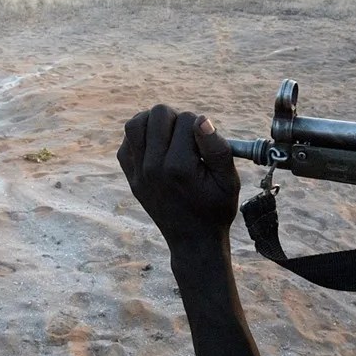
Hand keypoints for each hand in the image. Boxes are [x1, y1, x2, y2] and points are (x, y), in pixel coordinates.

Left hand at [117, 105, 240, 254]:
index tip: (205, 146)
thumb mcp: (229, 181)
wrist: (193, 240)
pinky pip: (126, 143)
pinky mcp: (131, 177)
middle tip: (187, 138)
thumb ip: (217, 148)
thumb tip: (201, 119)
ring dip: (154, 122)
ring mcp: (138, 173)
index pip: (187, 119)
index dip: (201, 126)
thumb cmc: (215, 209)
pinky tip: (157, 146)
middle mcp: (153, 167)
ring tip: (169, 134)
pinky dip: (140, 137)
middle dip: (177, 119)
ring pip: (135, 123)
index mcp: (179, 167)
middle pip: (158, 114)